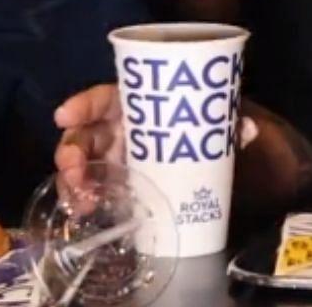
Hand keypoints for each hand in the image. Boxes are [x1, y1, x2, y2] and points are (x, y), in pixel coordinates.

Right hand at [52, 84, 257, 191]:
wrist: (201, 164)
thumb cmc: (197, 132)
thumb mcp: (212, 128)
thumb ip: (227, 126)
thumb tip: (247, 129)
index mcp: (132, 105)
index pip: (102, 98)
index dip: (82, 104)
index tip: (64, 115)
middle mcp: (115, 129)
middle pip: (83, 134)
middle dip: (72, 150)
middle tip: (73, 169)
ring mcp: (110, 157)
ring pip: (79, 163)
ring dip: (72, 179)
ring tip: (80, 200)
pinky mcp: (111, 183)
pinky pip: (88, 188)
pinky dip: (80, 199)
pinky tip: (83, 212)